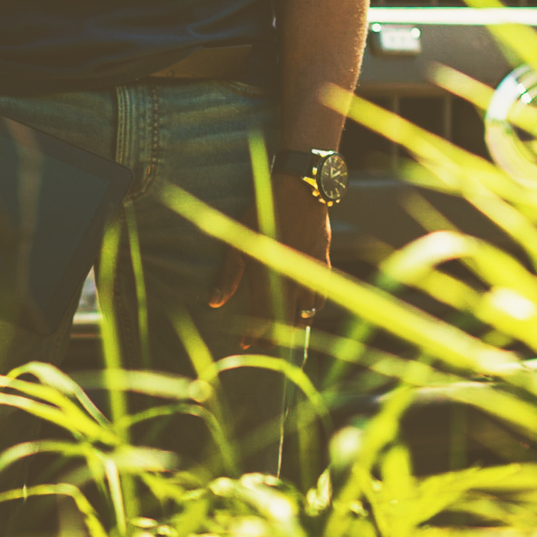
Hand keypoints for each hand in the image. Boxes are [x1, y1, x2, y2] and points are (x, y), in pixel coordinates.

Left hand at [206, 177, 330, 344]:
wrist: (299, 192)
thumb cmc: (262, 214)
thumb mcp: (238, 243)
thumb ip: (227, 276)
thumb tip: (214, 304)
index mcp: (267, 278)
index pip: (261, 320)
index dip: (253, 337)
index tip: (245, 345)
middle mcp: (290, 282)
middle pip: (284, 323)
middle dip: (274, 337)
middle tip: (264, 344)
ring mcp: (309, 274)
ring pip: (306, 314)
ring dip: (294, 324)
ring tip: (284, 329)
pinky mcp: (323, 265)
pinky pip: (320, 296)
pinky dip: (312, 308)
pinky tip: (304, 308)